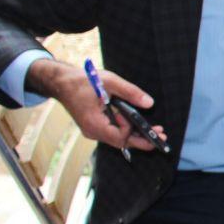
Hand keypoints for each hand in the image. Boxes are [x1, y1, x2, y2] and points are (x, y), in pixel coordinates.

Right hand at [28, 59, 166, 151]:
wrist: (61, 82)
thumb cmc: (83, 81)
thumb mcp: (109, 81)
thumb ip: (130, 92)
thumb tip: (149, 103)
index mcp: (93, 123)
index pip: (118, 136)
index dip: (129, 128)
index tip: (130, 115)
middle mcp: (93, 131)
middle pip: (121, 142)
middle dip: (143, 140)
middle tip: (162, 137)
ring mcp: (93, 131)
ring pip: (118, 139)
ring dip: (137, 136)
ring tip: (157, 131)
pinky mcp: (95, 127)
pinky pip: (114, 133)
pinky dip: (128, 130)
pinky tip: (141, 126)